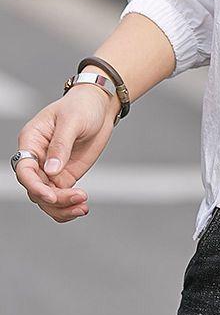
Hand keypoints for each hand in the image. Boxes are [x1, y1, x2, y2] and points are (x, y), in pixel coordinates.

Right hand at [15, 85, 116, 221]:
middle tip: (79, 197)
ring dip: (61, 207)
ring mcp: (50, 169)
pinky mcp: (64, 175)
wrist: (100, 105)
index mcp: (31, 141)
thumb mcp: (73, 120)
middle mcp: (37, 158)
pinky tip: (81, 208)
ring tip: (83, 207)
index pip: (24, 169)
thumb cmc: (82, 105)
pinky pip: (60, 196)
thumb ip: (61, 144)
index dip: (34, 185)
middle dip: (54, 199)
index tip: (50, 195)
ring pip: (46, 198)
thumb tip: (51, 171)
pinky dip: (68, 206)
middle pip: (35, 188)